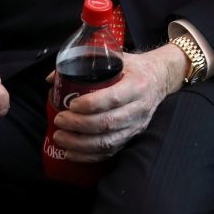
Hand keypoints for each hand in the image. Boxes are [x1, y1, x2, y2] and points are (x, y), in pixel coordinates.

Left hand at [49, 45, 183, 161]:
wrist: (161, 78)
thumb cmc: (134, 68)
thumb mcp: (116, 58)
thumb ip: (86, 63)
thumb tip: (52, 78)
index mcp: (137, 85)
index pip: (113, 98)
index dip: (90, 104)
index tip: (71, 104)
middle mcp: (139, 108)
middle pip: (107, 123)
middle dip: (79, 125)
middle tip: (59, 120)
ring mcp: (136, 125)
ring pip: (108, 141)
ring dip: (80, 143)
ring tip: (60, 137)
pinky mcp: (132, 136)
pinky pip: (110, 151)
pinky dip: (88, 156)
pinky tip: (71, 153)